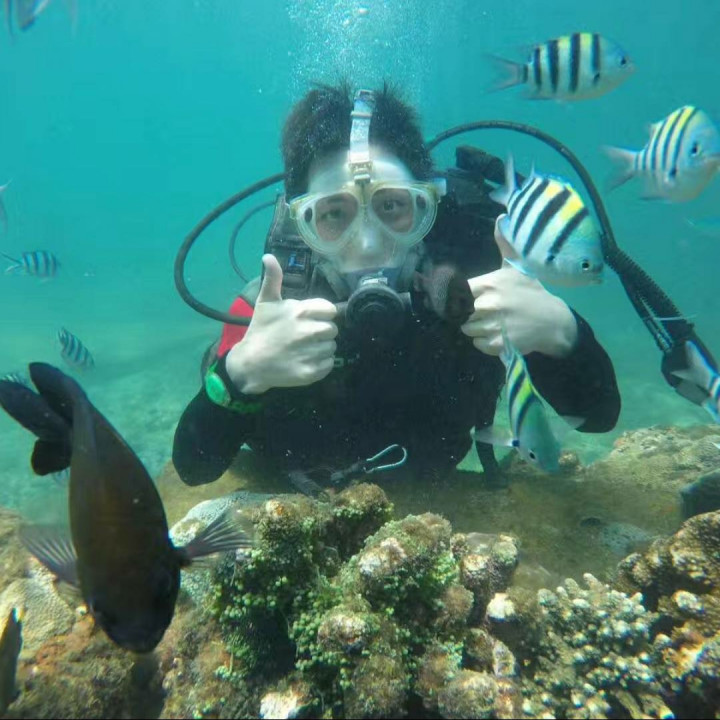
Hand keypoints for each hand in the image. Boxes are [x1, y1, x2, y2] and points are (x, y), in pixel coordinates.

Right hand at [225, 254, 337, 393]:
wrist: (250, 364)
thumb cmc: (261, 330)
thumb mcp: (265, 302)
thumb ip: (272, 278)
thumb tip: (268, 256)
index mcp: (301, 312)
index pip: (330, 310)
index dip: (322, 315)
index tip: (311, 320)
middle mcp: (309, 331)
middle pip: (332, 329)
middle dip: (322, 332)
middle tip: (307, 336)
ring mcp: (311, 353)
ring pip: (332, 347)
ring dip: (322, 348)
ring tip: (305, 350)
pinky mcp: (311, 372)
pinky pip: (329, 364)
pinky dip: (321, 364)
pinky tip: (306, 361)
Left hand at [460, 215, 577, 357]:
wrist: (553, 322)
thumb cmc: (531, 293)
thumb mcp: (517, 268)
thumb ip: (505, 247)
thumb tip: (500, 220)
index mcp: (489, 284)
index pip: (456, 291)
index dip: (457, 296)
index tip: (463, 298)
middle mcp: (488, 304)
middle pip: (459, 312)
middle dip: (468, 313)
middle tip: (483, 312)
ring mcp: (492, 326)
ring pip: (467, 329)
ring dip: (476, 327)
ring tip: (492, 322)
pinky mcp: (496, 344)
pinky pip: (477, 343)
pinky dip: (484, 342)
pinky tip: (498, 334)